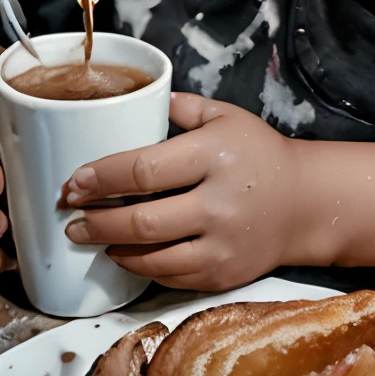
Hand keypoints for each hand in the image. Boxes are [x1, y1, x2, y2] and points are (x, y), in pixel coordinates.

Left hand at [62, 93, 303, 290]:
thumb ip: (181, 107)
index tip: (75, 180)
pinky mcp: (222, 274)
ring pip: (151, 256)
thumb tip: (138, 99)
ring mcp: (221, 245)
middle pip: (141, 220)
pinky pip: (170, 276)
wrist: (305, 202)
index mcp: (213, 155)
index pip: (144, 169)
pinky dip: (140, 265)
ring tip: (88, 235)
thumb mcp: (225, 116)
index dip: (103, 177)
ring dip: (111, 246)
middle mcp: (217, 203)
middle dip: (96, 220)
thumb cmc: (259, 152)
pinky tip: (123, 252)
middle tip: (69, 215)